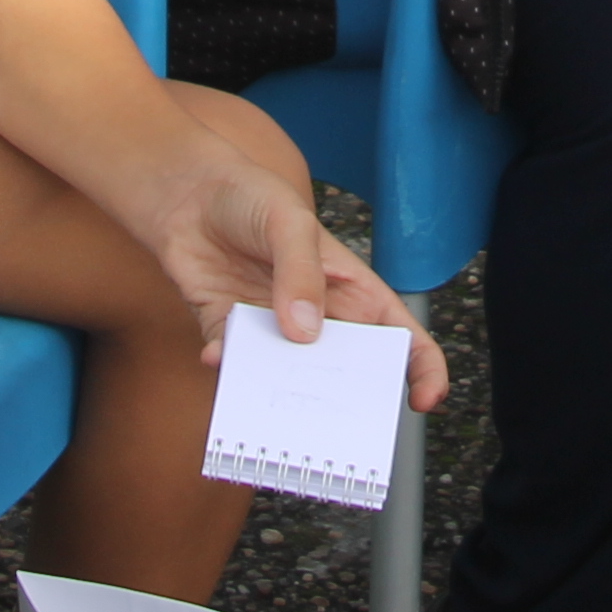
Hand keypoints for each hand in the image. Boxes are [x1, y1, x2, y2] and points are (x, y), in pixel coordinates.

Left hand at [149, 152, 453, 412]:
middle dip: (344, 403)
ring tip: (271, 402)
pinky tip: (217, 355)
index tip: (421, 401)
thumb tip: (305, 333)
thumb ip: (300, 273)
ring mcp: (272, 330)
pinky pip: (232, 366)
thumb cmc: (253, 196)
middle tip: (333, 419)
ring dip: (279, 395)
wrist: (189, 192)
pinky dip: (227, 369)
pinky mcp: (228, 333)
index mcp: (352, 291)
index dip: (422, 370)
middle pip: (345, 374)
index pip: (401, 336)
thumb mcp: (290, 221)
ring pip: (286, 380)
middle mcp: (316, 318)